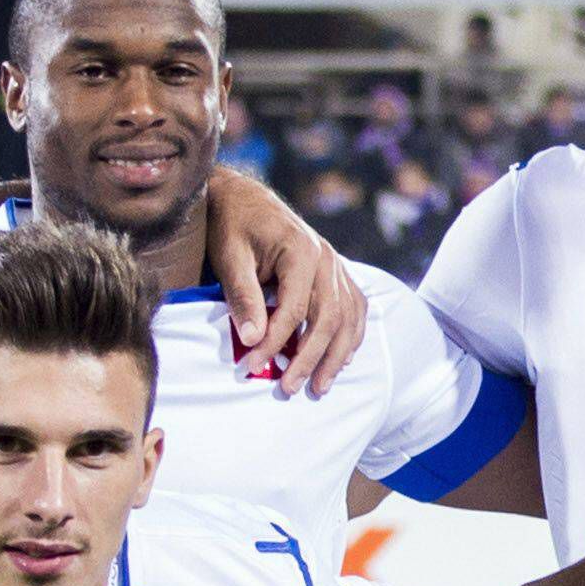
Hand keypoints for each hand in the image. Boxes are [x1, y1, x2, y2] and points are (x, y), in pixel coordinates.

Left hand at [199, 164, 361, 395]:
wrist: (244, 197)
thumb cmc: (232, 225)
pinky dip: (350, 337)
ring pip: (348, 318)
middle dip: (310, 358)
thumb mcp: (230, 256)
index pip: (294, 309)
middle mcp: (327, 259)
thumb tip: (252, 339)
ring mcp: (336, 266)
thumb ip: (243, 296)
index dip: (275, 343)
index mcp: (302, 251)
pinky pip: (354, 308)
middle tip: (290, 388)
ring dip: (336, 356)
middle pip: (329, 319)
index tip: (251, 365)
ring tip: (319, 386)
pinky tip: (340, 360)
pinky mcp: (336, 272)